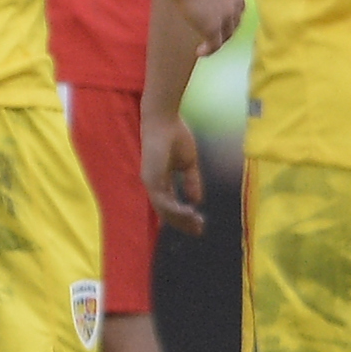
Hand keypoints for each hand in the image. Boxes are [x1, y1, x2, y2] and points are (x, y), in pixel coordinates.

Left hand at [140, 109, 204, 234]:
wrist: (165, 120)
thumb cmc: (175, 135)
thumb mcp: (188, 163)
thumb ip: (191, 182)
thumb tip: (197, 201)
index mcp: (161, 179)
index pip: (170, 204)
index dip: (183, 216)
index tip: (199, 224)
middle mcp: (153, 184)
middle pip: (166, 212)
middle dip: (183, 223)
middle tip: (200, 231)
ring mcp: (150, 183)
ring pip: (165, 210)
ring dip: (182, 220)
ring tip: (199, 225)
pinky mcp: (151, 180)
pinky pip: (164, 202)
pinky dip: (178, 211)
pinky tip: (192, 214)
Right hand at [170, 0, 247, 54]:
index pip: (237, 5)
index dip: (231, 14)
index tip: (221, 18)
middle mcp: (236, 1)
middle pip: (235, 21)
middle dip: (227, 29)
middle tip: (216, 36)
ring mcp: (226, 16)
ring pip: (227, 34)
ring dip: (218, 41)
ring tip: (207, 45)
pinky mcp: (214, 27)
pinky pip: (215, 44)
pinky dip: (208, 50)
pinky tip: (200, 52)